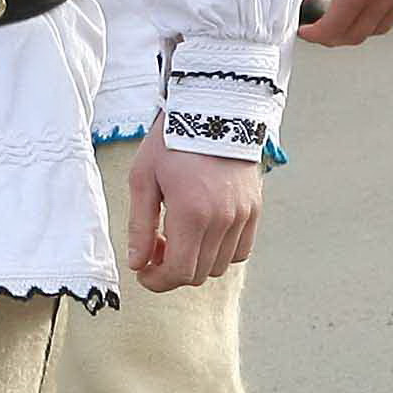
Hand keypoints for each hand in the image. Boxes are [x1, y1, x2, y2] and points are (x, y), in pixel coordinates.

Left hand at [128, 143, 261, 293]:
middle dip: (172, 271)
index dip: (157, 282)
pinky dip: (219, 252)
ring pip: (219, 266)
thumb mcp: (143, 179)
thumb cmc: (171, 141)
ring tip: (178, 236)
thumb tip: (137, 264)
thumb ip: (140, 226)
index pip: (179, 272)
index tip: (144, 273)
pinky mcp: (254, 210)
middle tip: (156, 248)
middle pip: (199, 274)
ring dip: (196, 262)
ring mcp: (243, 216)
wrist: (212, 110)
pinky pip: (240, 250)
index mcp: (191, 213)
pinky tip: (202, 232)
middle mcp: (222, 220)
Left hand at [298, 0, 392, 45]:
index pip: (334, 29)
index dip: (316, 36)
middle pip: (358, 35)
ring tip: (345, 13)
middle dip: (335, 36)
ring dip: (360, 26)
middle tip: (321, 27)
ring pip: (381, 28)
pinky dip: (384, 15)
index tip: (305, 31)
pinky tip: (372, 1)